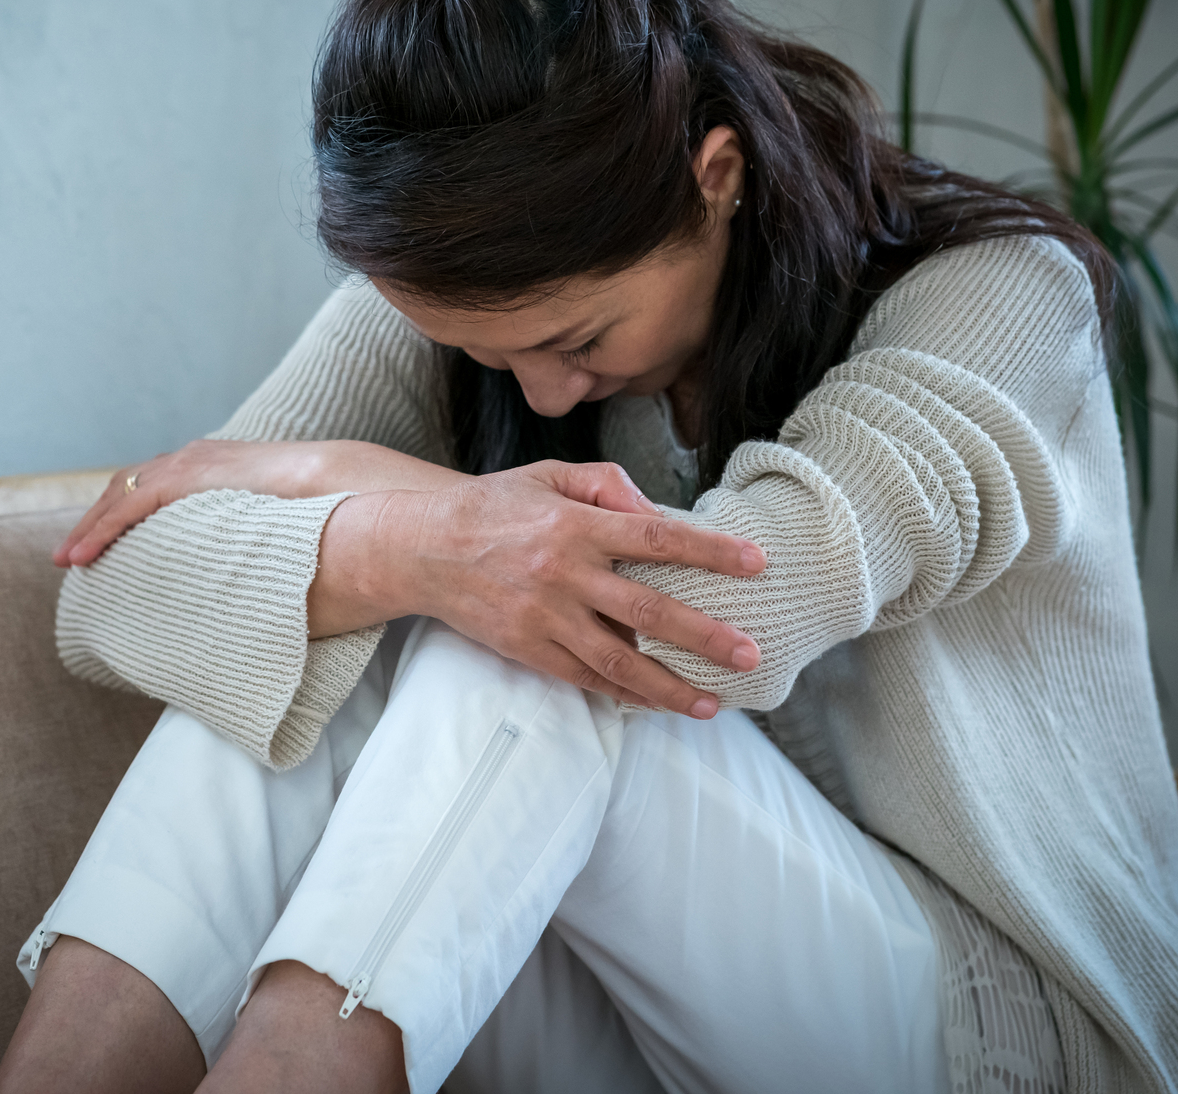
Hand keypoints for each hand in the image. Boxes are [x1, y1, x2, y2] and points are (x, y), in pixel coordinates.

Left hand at [53, 439, 463, 566]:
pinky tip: (91, 550)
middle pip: (162, 477)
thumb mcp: (351, 549)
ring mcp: (244, 465)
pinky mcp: (232, 480)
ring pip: (150, 481)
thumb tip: (290, 609)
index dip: (156, 512)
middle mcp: (255, 460)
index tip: (125, 548)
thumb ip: (312, 566)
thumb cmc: (411, 542)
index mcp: (281, 477)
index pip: (199, 484)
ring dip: (107, 518)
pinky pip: (155, 494)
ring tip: (76, 556)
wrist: (427, 533)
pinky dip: (117, 520)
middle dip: (117, 514)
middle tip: (82, 554)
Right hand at [312, 460, 765, 717]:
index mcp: (575, 524)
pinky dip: (623, 694)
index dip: (709, 552)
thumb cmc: (494, 506)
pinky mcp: (526, 648)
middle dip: (704, 635)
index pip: (656, 538)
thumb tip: (658, 513)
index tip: (756, 564)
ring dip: (670, 686)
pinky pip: (583, 678)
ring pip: (618, 662)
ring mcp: (544, 617)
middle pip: (647, 611)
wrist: (421, 549)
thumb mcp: (550, 474)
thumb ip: (608, 483)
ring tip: (713, 702)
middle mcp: (564, 573)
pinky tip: (658, 703)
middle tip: (749, 653)